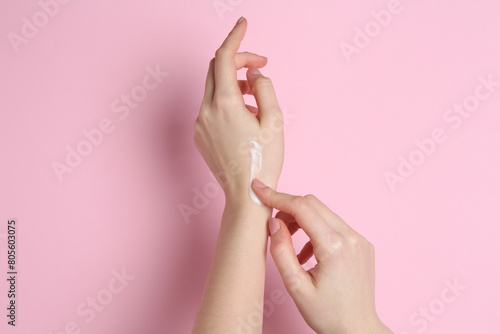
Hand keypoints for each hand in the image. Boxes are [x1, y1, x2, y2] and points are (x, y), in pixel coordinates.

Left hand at [194, 17, 283, 203]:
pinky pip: (210, 107)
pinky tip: (243, 117)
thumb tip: (254, 74)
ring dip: (233, 83)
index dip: (235, 37)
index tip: (243, 23)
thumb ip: (264, 88)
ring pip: (213, 88)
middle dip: (238, 60)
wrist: (246, 194)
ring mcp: (199, 123)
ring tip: (255, 98)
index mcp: (225, 104)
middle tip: (260, 66)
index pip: (225, 57)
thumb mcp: (274, 121)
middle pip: (216, 68)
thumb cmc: (264, 161)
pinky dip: (226, 101)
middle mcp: (206, 110)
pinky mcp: (199, 135)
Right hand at [251, 179, 392, 333]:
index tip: (258, 188)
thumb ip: (281, 251)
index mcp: (334, 247)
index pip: (302, 208)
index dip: (277, 196)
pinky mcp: (362, 243)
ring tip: (290, 244)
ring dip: (302, 220)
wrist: (358, 329)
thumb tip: (274, 222)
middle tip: (274, 226)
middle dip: (289, 208)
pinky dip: (316, 229)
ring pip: (324, 212)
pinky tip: (308, 253)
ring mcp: (359, 239)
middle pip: (313, 204)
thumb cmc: (327, 314)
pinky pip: (334, 225)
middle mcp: (351, 237)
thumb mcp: (295, 287)